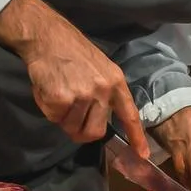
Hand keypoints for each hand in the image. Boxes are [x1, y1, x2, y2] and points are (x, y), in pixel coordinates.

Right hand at [0, 0, 150, 158]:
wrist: (47, 35)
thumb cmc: (71, 50)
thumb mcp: (99, 67)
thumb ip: (103, 93)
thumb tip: (96, 119)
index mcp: (115, 81)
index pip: (129, 114)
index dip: (136, 137)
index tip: (143, 154)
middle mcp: (103, 90)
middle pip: (96, 132)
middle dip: (82, 131)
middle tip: (70, 118)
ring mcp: (82, 95)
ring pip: (73, 128)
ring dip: (63, 118)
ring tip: (58, 95)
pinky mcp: (61, 99)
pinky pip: (55, 118)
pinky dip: (48, 109)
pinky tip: (48, 90)